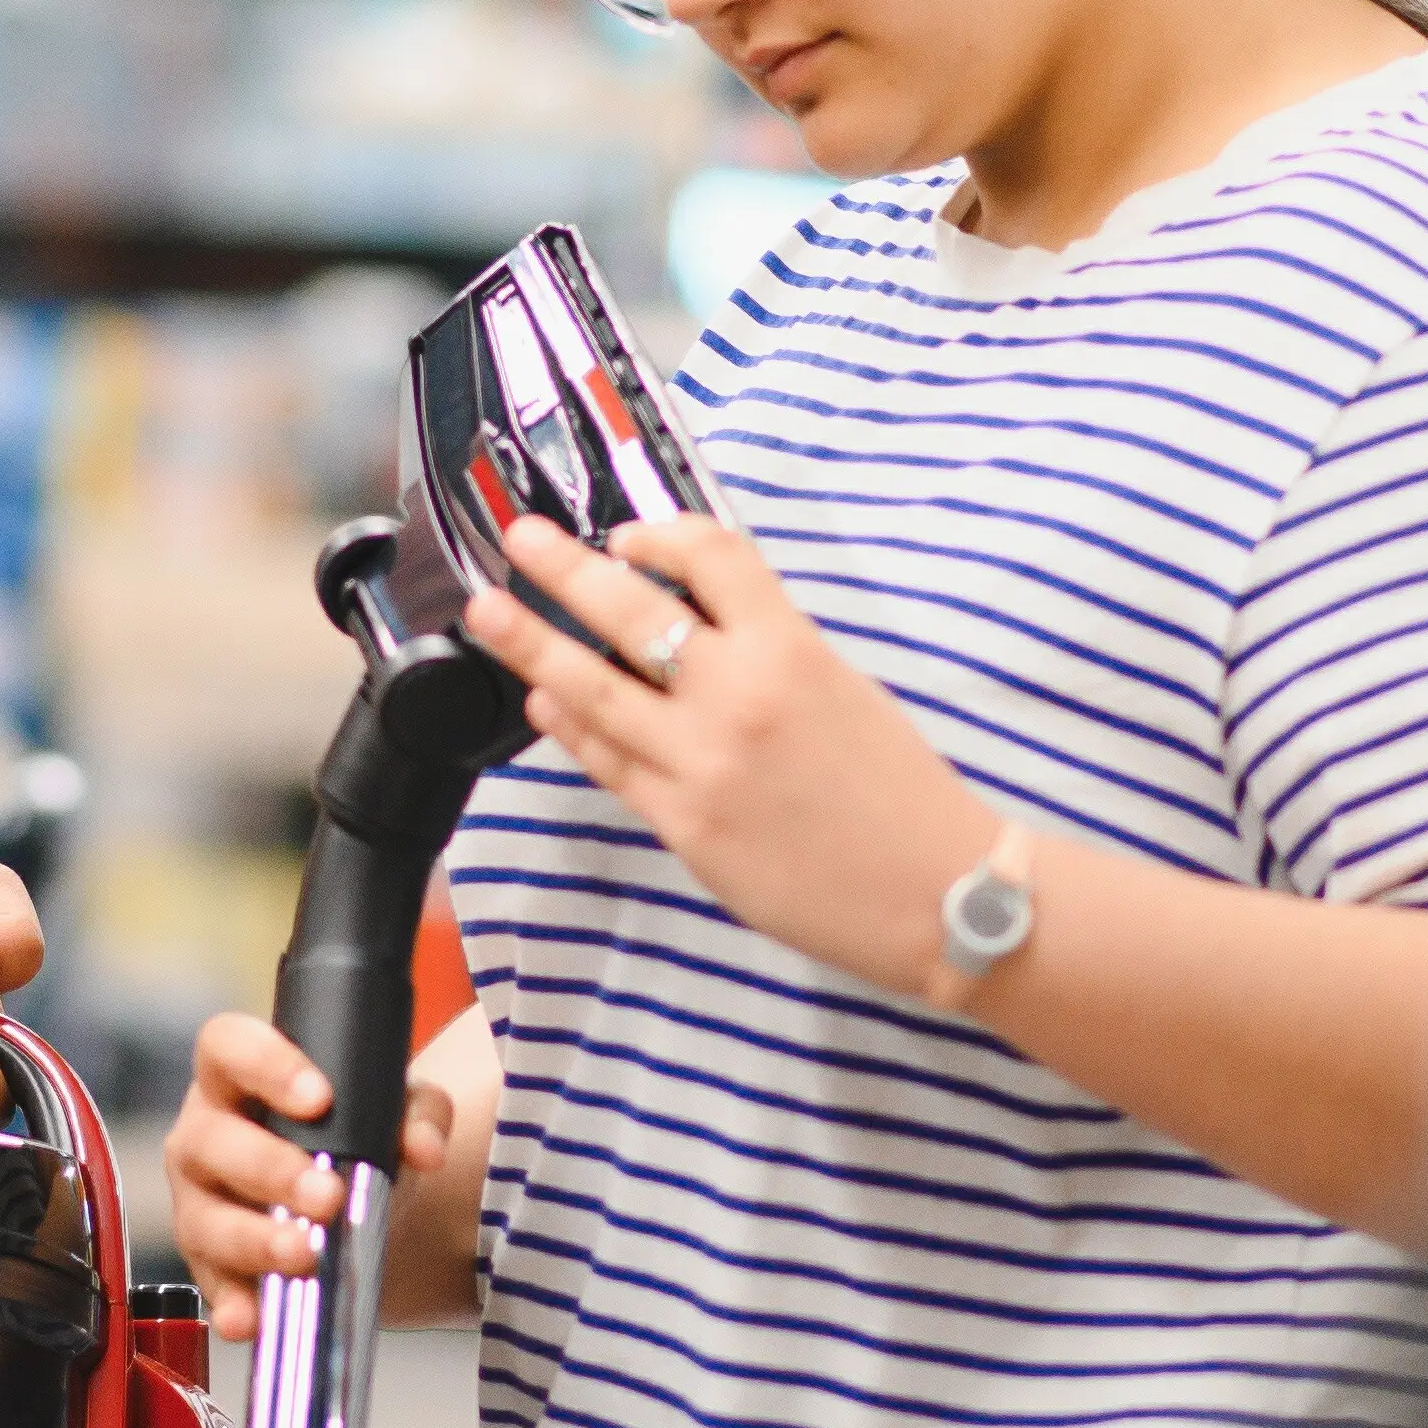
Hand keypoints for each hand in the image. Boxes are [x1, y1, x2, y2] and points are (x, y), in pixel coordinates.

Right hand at [159, 1008, 464, 1342]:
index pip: (227, 1046)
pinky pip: (209, 1285)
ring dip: (255, 1239)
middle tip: (328, 1195)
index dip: (264, 1066)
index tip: (318, 1098)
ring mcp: (197, 1202)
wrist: (345, 1205)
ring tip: (304, 1254)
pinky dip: (233, 1303)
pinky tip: (253, 1317)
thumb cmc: (348, 1136)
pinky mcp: (206, 1264)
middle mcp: (204, 1134)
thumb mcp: (389, 1109)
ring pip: (205, 1218)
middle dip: (271, 1170)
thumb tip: (425, 1149)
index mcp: (236, 1077)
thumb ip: (414, 1113)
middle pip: (213, 1141)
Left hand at [463, 510, 981, 1003]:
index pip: (711, 556)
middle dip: (563, 569)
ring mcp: (701, 763)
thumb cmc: (903, 792)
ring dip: (533, 645)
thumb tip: (697, 626)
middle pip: (629, 611)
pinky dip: (569, 727)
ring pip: (594, 689)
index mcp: (791, 649)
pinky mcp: (683, 824)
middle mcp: (737, 696)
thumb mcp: (845, 689)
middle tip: (519, 540)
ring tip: (489, 614)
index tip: (628, 536)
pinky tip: (543, 705)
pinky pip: (609, 762)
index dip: (661, 535)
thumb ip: (771, 653)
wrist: (938, 892)